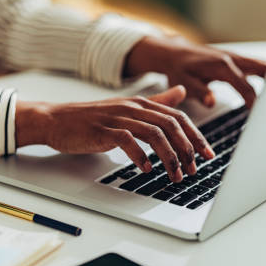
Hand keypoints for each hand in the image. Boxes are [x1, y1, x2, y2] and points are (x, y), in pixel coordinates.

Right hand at [15, 86, 213, 181]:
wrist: (57, 120)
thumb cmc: (93, 117)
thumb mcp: (128, 107)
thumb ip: (157, 101)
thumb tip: (181, 91)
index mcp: (142, 103)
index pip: (178, 117)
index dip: (196, 136)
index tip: (208, 154)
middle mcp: (133, 107)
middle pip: (170, 125)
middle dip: (187, 148)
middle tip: (194, 168)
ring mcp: (118, 117)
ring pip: (154, 134)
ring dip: (169, 157)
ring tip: (175, 175)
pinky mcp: (102, 130)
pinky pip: (127, 141)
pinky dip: (140, 156)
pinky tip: (146, 169)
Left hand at [125, 36, 265, 107]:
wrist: (174, 53)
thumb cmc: (178, 69)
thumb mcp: (182, 82)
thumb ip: (197, 91)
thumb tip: (211, 101)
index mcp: (222, 66)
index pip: (246, 87)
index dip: (257, 102)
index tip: (265, 116)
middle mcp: (234, 59)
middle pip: (265, 70)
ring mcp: (239, 59)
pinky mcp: (239, 61)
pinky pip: (261, 67)